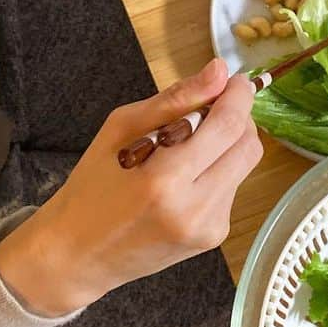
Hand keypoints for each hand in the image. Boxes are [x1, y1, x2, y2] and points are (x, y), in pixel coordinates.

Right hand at [0, 59, 261, 316]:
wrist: (79, 255)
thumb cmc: (91, 188)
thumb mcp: (119, 130)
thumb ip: (174, 99)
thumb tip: (218, 71)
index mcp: (165, 179)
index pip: (227, 126)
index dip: (238, 96)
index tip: (233, 80)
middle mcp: (194, 208)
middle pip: (248, 146)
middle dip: (238, 117)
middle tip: (212, 106)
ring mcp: (208, 228)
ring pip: (244, 166)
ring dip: (227, 144)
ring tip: (189, 144)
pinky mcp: (212, 237)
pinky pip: (232, 188)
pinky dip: (217, 170)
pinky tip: (186, 174)